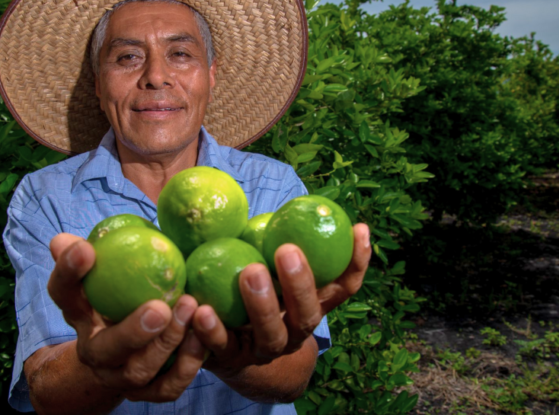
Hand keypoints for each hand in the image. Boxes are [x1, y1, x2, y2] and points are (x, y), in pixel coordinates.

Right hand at [47, 233, 205, 402]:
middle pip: (105, 349)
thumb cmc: (123, 294)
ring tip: (190, 310)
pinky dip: (188, 364)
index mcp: (79, 314)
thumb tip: (66, 239)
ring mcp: (120, 376)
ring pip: (138, 371)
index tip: (85, 249)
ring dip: (167, 344)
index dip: (68, 272)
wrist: (124, 352)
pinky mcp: (148, 392)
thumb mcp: (107, 271)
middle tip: (160, 307)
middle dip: (132, 332)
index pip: (63, 293)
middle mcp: (94, 351)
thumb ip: (97, 251)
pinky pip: (168, 386)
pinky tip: (203, 336)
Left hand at [192, 224, 370, 375]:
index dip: (357, 261)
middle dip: (301, 282)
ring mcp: (265, 350)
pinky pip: (223, 347)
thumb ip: (270, 238)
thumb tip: (268, 197)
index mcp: (310, 307)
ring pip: (271, 334)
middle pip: (308, 313)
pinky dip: (212, 330)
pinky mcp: (231, 362)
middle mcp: (294, 331)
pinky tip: (200, 309)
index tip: (358, 228)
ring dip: (261, 305)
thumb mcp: (267, 266)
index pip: (343, 287)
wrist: (232, 356)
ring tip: (249, 273)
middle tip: (287, 250)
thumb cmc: (251, 294)